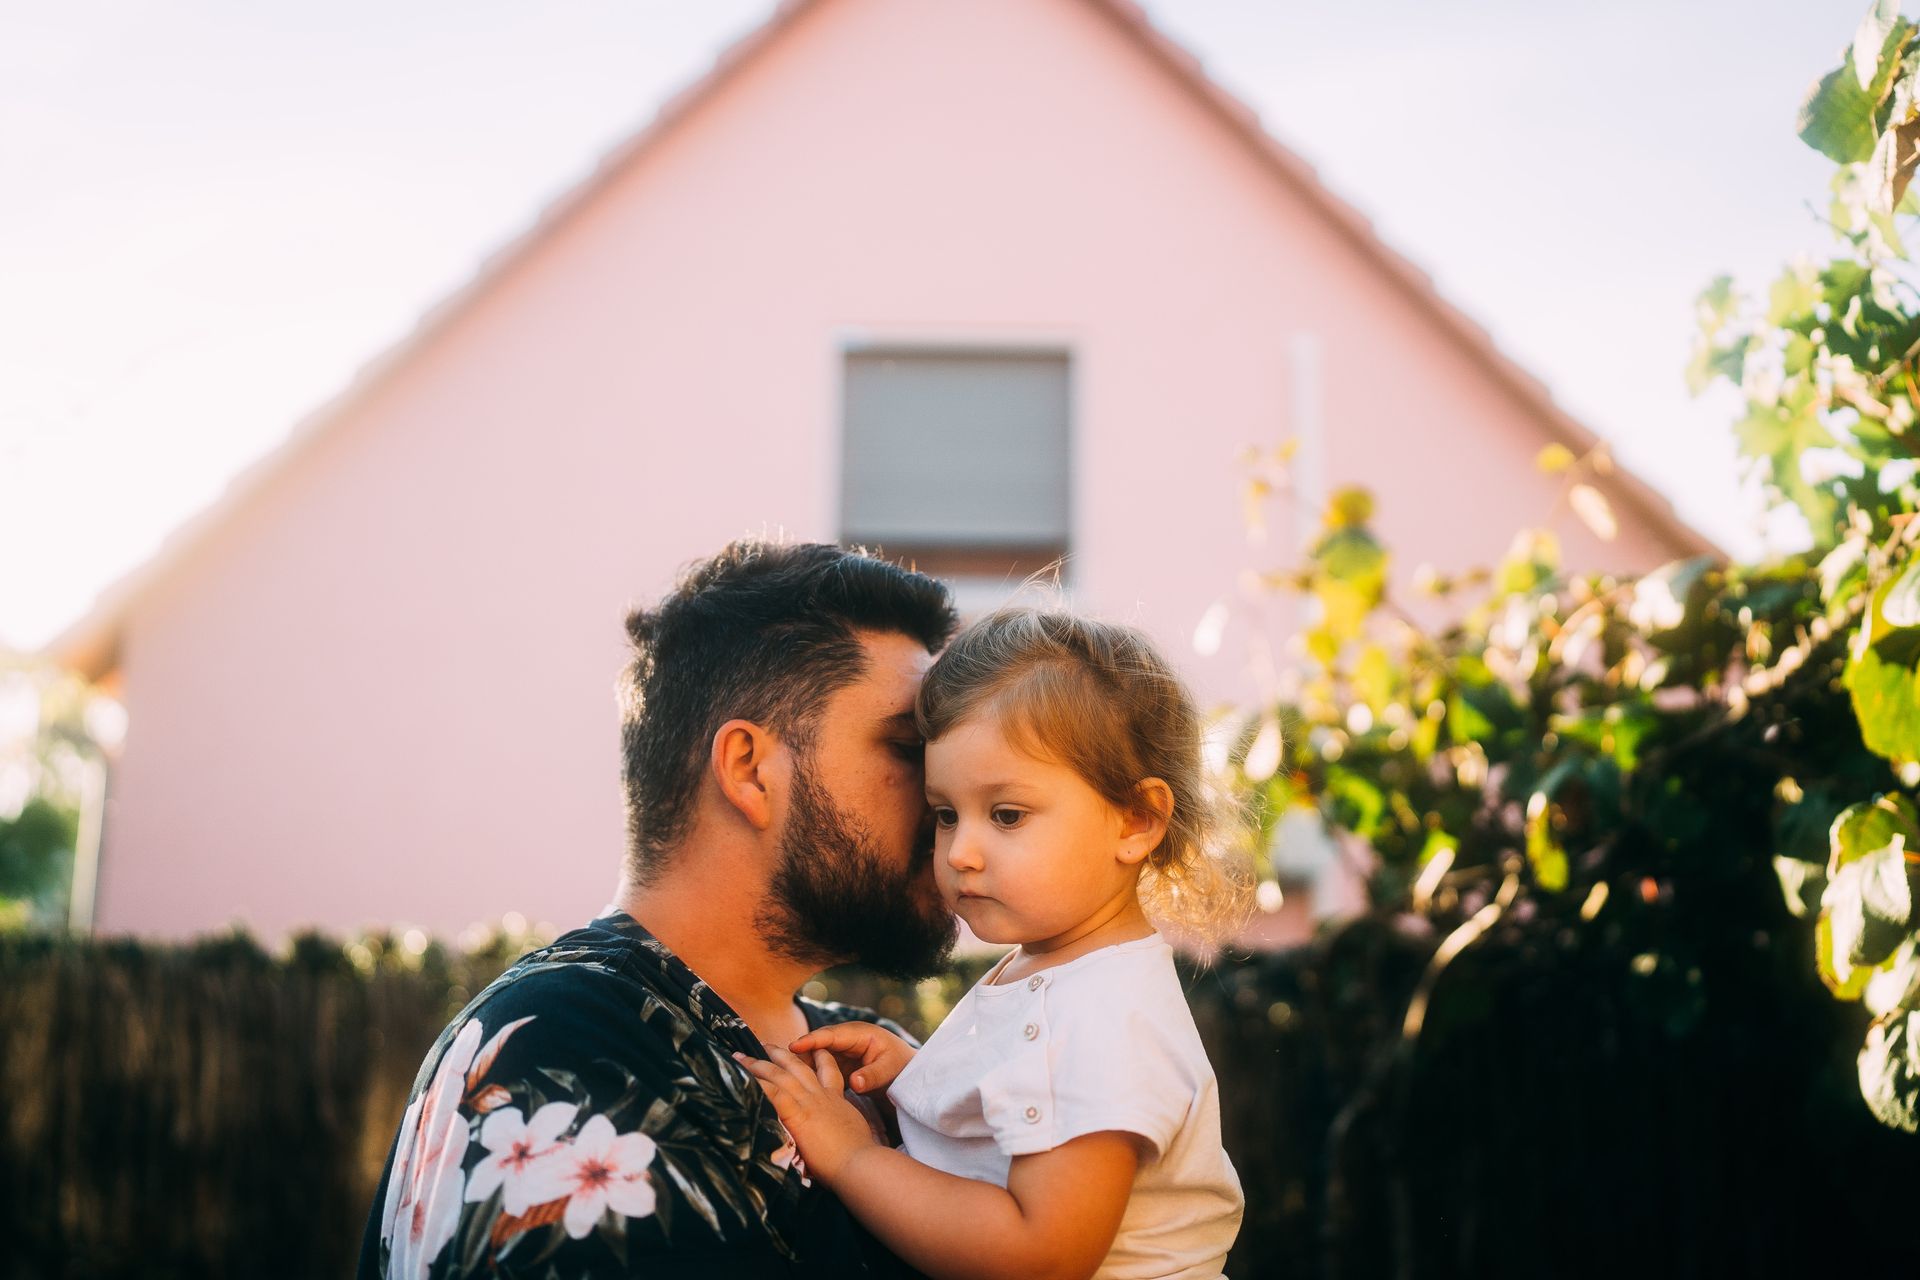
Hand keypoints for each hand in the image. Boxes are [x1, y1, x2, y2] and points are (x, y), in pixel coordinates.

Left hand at [733, 1044, 879, 1184]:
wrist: (860, 1162)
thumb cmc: (859, 1158)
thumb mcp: (852, 1135)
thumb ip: (840, 1130)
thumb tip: (835, 1139)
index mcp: (836, 1100)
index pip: (827, 1072)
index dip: (819, 1058)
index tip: (811, 1049)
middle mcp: (821, 1096)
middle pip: (798, 1066)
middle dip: (780, 1053)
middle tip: (765, 1045)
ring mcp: (808, 1102)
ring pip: (780, 1074)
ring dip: (758, 1063)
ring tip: (741, 1056)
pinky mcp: (797, 1114)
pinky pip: (772, 1093)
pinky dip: (756, 1084)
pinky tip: (741, 1078)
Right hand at [787, 1020, 915, 1094]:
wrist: (908, 1074)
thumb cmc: (901, 1068)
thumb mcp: (889, 1071)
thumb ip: (871, 1076)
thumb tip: (855, 1082)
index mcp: (860, 1034)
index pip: (831, 1035)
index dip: (811, 1040)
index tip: (793, 1047)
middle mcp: (847, 1039)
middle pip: (817, 1044)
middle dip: (798, 1052)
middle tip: (774, 1059)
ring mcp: (841, 1051)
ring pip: (815, 1056)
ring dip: (799, 1064)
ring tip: (775, 1071)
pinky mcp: (838, 1064)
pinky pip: (819, 1067)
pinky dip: (807, 1074)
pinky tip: (792, 1085)